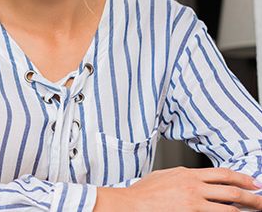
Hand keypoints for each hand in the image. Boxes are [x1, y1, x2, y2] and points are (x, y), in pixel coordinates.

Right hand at [109, 167, 261, 210]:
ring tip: (255, 211)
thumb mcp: (164, 175)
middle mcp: (194, 186)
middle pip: (231, 190)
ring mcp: (194, 202)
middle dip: (252, 196)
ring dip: (245, 210)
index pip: (223, 174)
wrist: (132, 204)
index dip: (241, 178)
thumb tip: (194, 177)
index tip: (253, 183)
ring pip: (229, 207)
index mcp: (188, 174)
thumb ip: (181, 175)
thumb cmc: (143, 193)